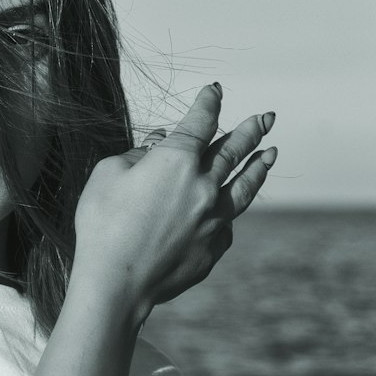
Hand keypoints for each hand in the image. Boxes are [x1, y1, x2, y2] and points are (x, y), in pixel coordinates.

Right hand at [72, 84, 275, 320]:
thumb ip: (136, 155)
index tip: (215, 91)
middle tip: (267, 117)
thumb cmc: (103, 225)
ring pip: (245, 186)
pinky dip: (230, 208)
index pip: (200, 122)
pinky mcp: (214, 247)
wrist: (116, 284)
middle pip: (234, 150)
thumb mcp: (107, 174)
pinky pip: (227, 221)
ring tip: (272, 152)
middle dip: (251, 130)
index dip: (208, 103)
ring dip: (259, 166)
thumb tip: (157, 147)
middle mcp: (203, 186)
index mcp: (176, 161)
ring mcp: (214, 219)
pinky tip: (231, 205)